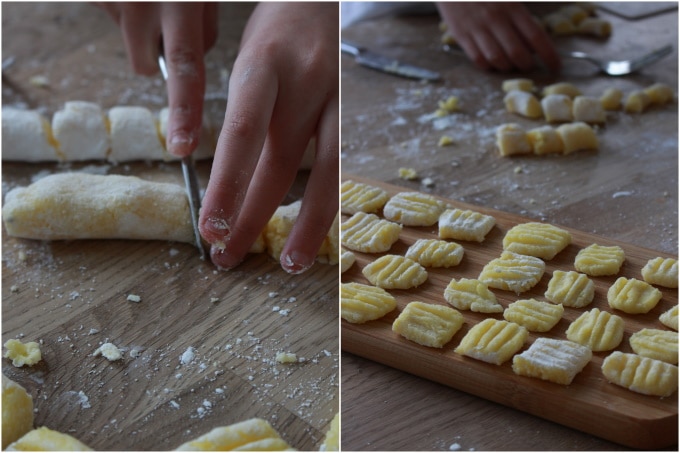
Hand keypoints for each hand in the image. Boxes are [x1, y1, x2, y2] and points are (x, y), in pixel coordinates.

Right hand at [98, 2, 217, 155]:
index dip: (185, 112)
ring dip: (144, 32)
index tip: (182, 148)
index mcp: (181, 3)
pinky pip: (116, 18)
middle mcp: (144, 4)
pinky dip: (128, 10)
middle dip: (161, 79)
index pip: (186, 69)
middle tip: (176, 102)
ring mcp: (115, 0)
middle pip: (147, 67)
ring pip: (133, 43)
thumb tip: (192, 59)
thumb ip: (202, 23)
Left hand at [199, 3, 338, 273]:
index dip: (226, 186)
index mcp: (262, 67)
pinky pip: (342, 166)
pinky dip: (327, 200)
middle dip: (252, 217)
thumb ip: (240, 109)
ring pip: (327, 174)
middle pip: (279, 166)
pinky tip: (316, 226)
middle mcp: (303, 85)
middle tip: (228, 256)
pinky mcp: (355, 112)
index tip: (209, 227)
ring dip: (308, 225)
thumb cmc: (279, 26)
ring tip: (291, 263)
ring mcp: (336, 100)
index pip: (242, 137)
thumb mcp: (247, 54)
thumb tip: (225, 168)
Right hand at [437, 2, 559, 72]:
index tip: (556, 66)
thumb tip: (533, 42)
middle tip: (529, 65)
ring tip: (510, 64)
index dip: (549, 55)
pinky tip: (492, 61)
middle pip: (517, 52)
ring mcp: (477, 28)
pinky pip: (477, 59)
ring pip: (497, 59)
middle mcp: (496, 19)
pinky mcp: (461, 35)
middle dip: (527, 65)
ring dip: (507, 67)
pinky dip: (487, 65)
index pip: (536, 36)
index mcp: (512, 7)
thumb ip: (522, 15)